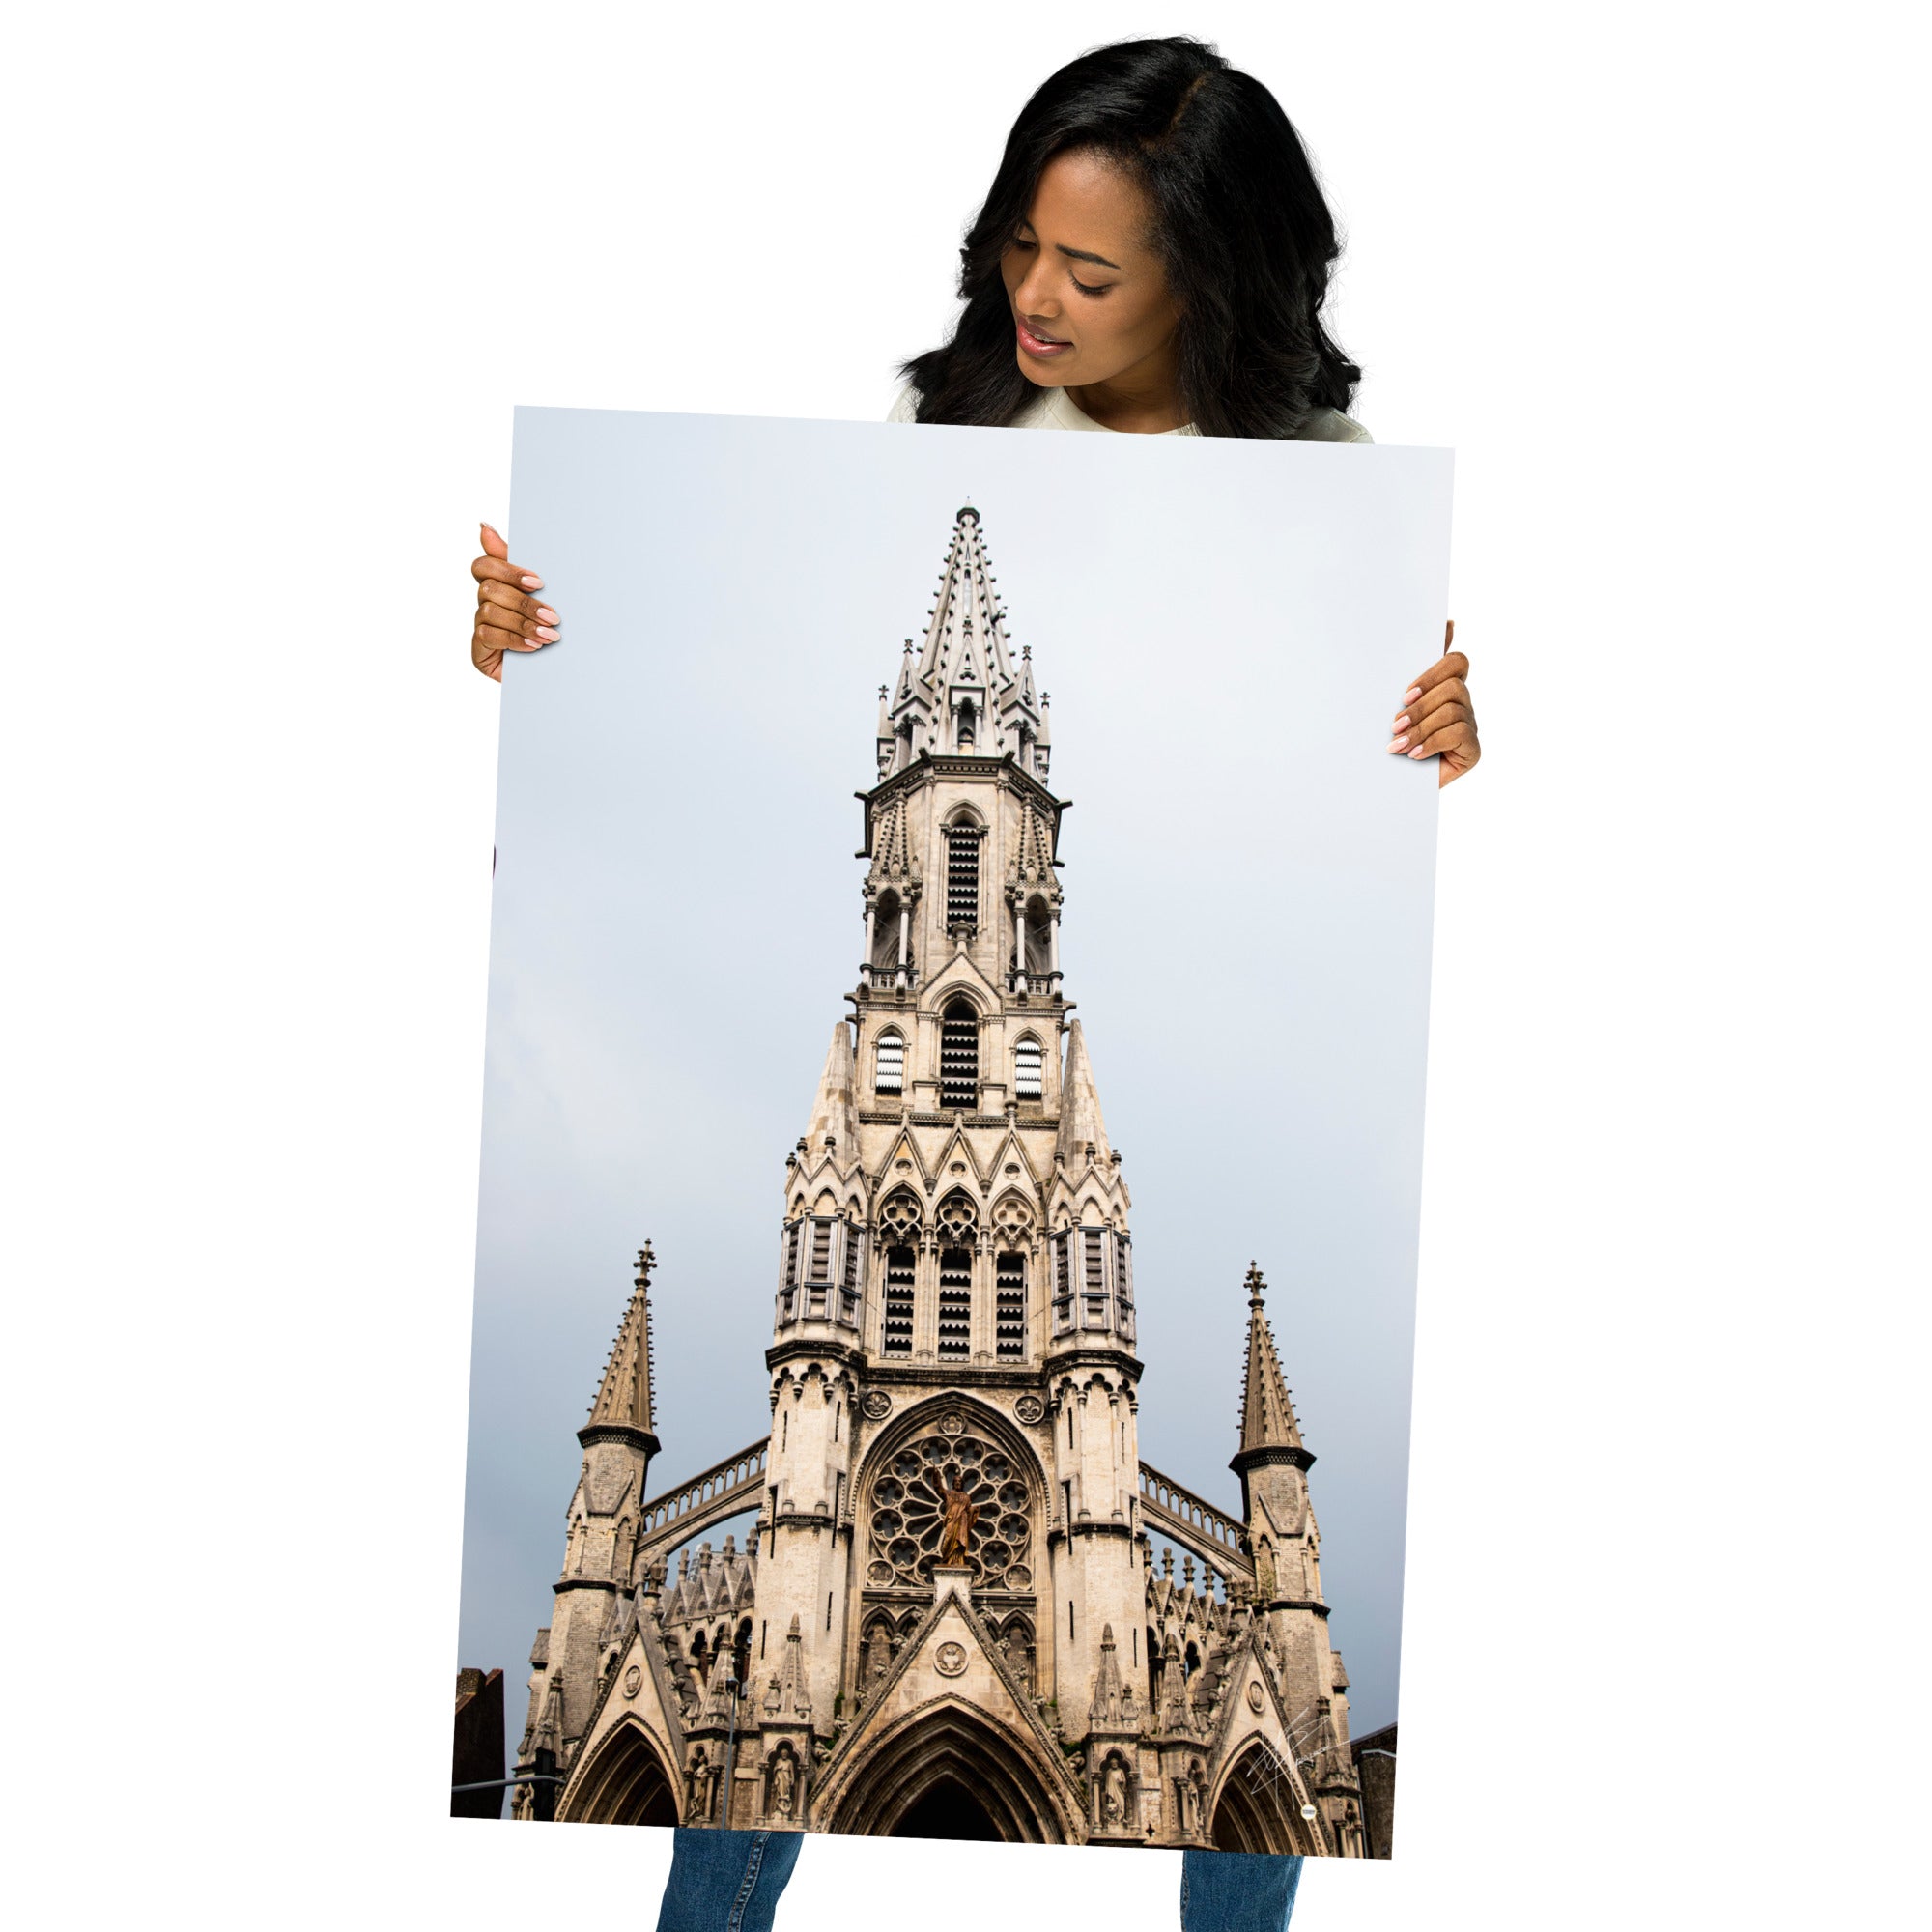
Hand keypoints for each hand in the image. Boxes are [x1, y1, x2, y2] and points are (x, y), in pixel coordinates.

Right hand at [471, 522, 557, 680]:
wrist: (560, 671)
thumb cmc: (550, 628)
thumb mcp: (544, 594)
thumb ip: (519, 562)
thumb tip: (483, 526)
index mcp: (498, 585)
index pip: (484, 566)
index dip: (507, 570)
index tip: (537, 582)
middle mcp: (485, 604)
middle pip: (489, 589)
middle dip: (524, 602)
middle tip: (553, 616)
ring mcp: (480, 627)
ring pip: (489, 612)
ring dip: (523, 623)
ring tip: (550, 636)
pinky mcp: (479, 651)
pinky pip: (488, 636)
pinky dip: (514, 639)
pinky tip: (534, 647)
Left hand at [1387, 621, 1478, 786]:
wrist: (1389, 785)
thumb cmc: (1391, 741)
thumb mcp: (1395, 705)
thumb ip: (1411, 671)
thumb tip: (1444, 625)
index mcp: (1445, 687)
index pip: (1456, 661)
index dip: (1433, 672)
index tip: (1405, 693)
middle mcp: (1462, 703)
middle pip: (1454, 686)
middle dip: (1420, 706)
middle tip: (1395, 724)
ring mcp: (1470, 726)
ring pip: (1453, 710)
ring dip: (1421, 727)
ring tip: (1398, 744)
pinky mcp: (1473, 750)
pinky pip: (1459, 733)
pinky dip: (1432, 743)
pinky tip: (1414, 755)